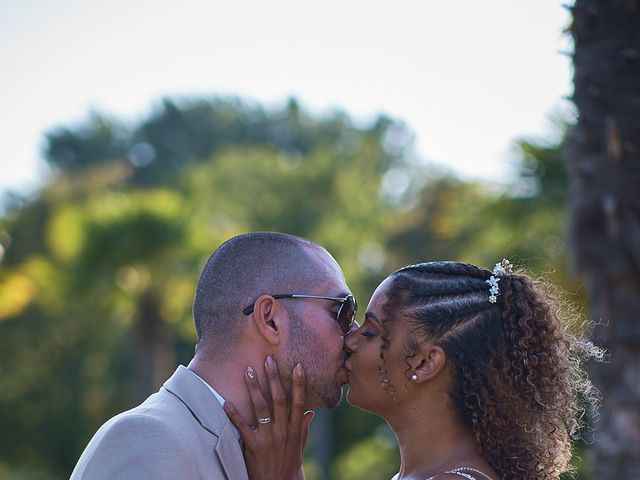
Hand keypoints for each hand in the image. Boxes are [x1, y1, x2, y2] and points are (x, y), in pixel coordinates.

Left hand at [224, 356, 313, 479]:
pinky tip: (227, 402)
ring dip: (254, 389)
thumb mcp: (299, 446)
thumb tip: (310, 412)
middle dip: (274, 378)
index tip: (297, 366)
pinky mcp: (253, 446)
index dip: (299, 384)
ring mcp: (268, 438)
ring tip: (248, 371)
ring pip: (261, 408)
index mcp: (296, 429)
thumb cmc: (288, 463)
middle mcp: (283, 431)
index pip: (298, 402)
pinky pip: (242, 427)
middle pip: (279, 400)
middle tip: (268, 359)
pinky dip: (234, 414)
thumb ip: (303, 428)